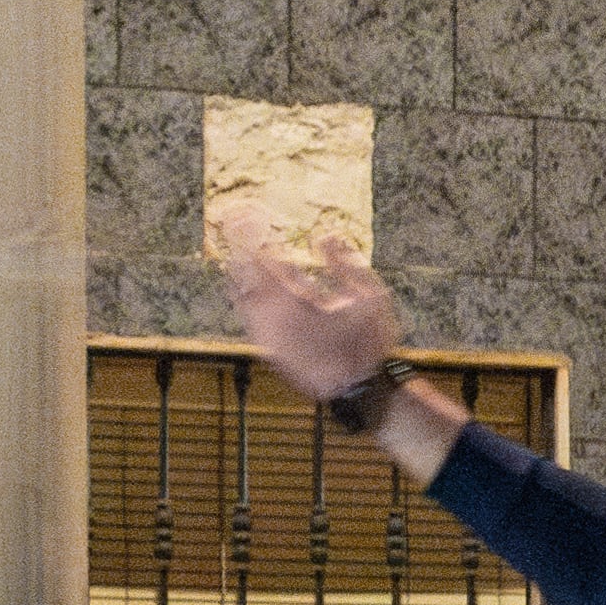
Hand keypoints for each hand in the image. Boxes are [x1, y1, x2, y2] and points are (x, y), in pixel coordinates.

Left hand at [226, 229, 402, 402]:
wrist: (357, 391)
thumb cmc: (367, 344)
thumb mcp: (369, 298)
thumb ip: (345, 263)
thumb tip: (326, 235)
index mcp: (296, 299)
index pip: (263, 258)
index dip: (251, 234)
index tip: (245, 213)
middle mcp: (273, 317)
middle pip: (244, 274)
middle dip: (239, 247)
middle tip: (236, 223)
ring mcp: (266, 335)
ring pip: (240, 296)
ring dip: (239, 271)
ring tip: (238, 252)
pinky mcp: (267, 350)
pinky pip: (247, 316)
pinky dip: (245, 296)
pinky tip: (248, 288)